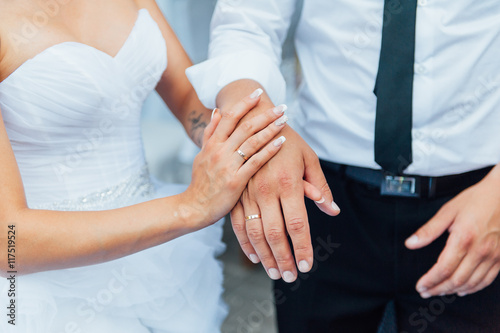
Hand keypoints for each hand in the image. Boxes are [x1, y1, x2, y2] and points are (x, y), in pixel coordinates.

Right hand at [183, 89, 287, 227]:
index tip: (257, 92)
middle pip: (245, 126)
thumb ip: (210, 133)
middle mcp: (219, 151)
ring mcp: (228, 166)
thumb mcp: (201, 155)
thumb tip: (217, 111)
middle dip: (265, 114)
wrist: (194, 208)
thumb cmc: (200, 182)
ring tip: (284, 120)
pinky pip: (255, 162)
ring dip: (270, 129)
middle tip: (281, 106)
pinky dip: (269, 150)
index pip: (229, 116)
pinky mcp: (236, 181)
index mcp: (212, 143)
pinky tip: (281, 142)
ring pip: (252, 142)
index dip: (244, 103)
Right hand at [230, 107, 340, 282]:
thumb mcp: (308, 159)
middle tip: (291, 277)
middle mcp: (266, 191)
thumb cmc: (287, 140)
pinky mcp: (236, 194)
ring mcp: (248, 193)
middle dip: (284, 259)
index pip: (298, 224)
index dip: (303, 248)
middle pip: (275, 234)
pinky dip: (245, 243)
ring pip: (255, 233)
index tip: (308, 266)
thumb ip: (319, 186)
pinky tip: (254, 257)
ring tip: (275, 273)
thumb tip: (332, 210)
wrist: (254, 121)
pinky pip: (238, 224)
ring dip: (265, 256)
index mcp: (288, 183)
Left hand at [406, 167, 499, 297]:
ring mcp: (493, 255)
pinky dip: (473, 288)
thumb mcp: (448, 211)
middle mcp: (480, 250)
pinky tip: (463, 289)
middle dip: (438, 289)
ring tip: (439, 291)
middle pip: (456, 280)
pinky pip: (487, 280)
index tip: (420, 285)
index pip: (443, 268)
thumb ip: (429, 230)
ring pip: (472, 283)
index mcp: (463, 238)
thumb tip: (411, 243)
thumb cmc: (477, 199)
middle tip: (425, 291)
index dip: (430, 280)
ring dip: (453, 291)